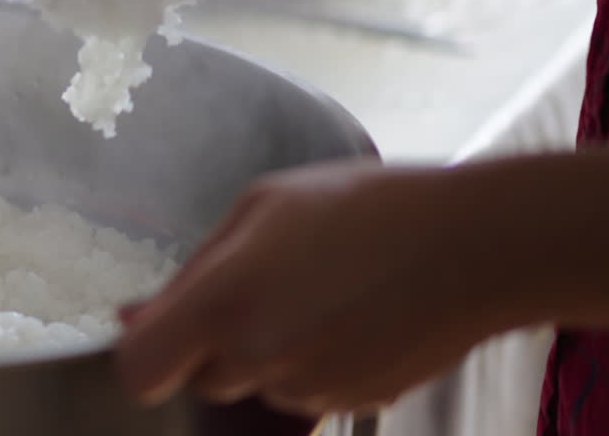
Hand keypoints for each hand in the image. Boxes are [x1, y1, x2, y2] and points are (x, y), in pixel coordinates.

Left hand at [114, 160, 513, 416]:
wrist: (474, 247)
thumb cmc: (367, 208)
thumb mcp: (263, 206)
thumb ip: (193, 270)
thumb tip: (133, 315)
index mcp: (224, 304)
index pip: (139, 371)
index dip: (142, 349)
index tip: (159, 322)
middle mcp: (259, 359)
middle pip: (199, 376)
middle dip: (211, 338)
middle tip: (259, 279)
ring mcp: (307, 388)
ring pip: (252, 383)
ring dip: (262, 347)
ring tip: (316, 285)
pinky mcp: (349, 402)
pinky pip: (301, 387)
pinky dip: (308, 359)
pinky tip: (346, 311)